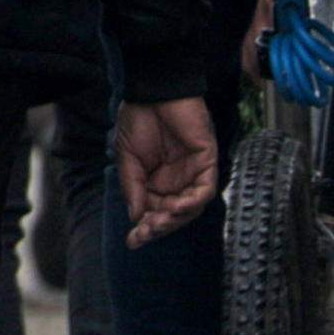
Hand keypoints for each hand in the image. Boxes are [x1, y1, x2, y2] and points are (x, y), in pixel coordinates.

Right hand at [123, 96, 224, 244]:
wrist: (154, 93)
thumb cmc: (139, 120)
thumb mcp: (127, 158)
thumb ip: (133, 186)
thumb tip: (136, 216)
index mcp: (156, 181)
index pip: (155, 211)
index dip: (146, 227)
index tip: (133, 241)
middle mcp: (178, 181)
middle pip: (175, 215)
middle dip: (160, 226)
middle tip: (146, 232)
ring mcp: (194, 173)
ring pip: (191, 207)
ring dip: (176, 218)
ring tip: (159, 221)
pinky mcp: (208, 163)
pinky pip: (205, 190)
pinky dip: (193, 202)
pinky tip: (177, 206)